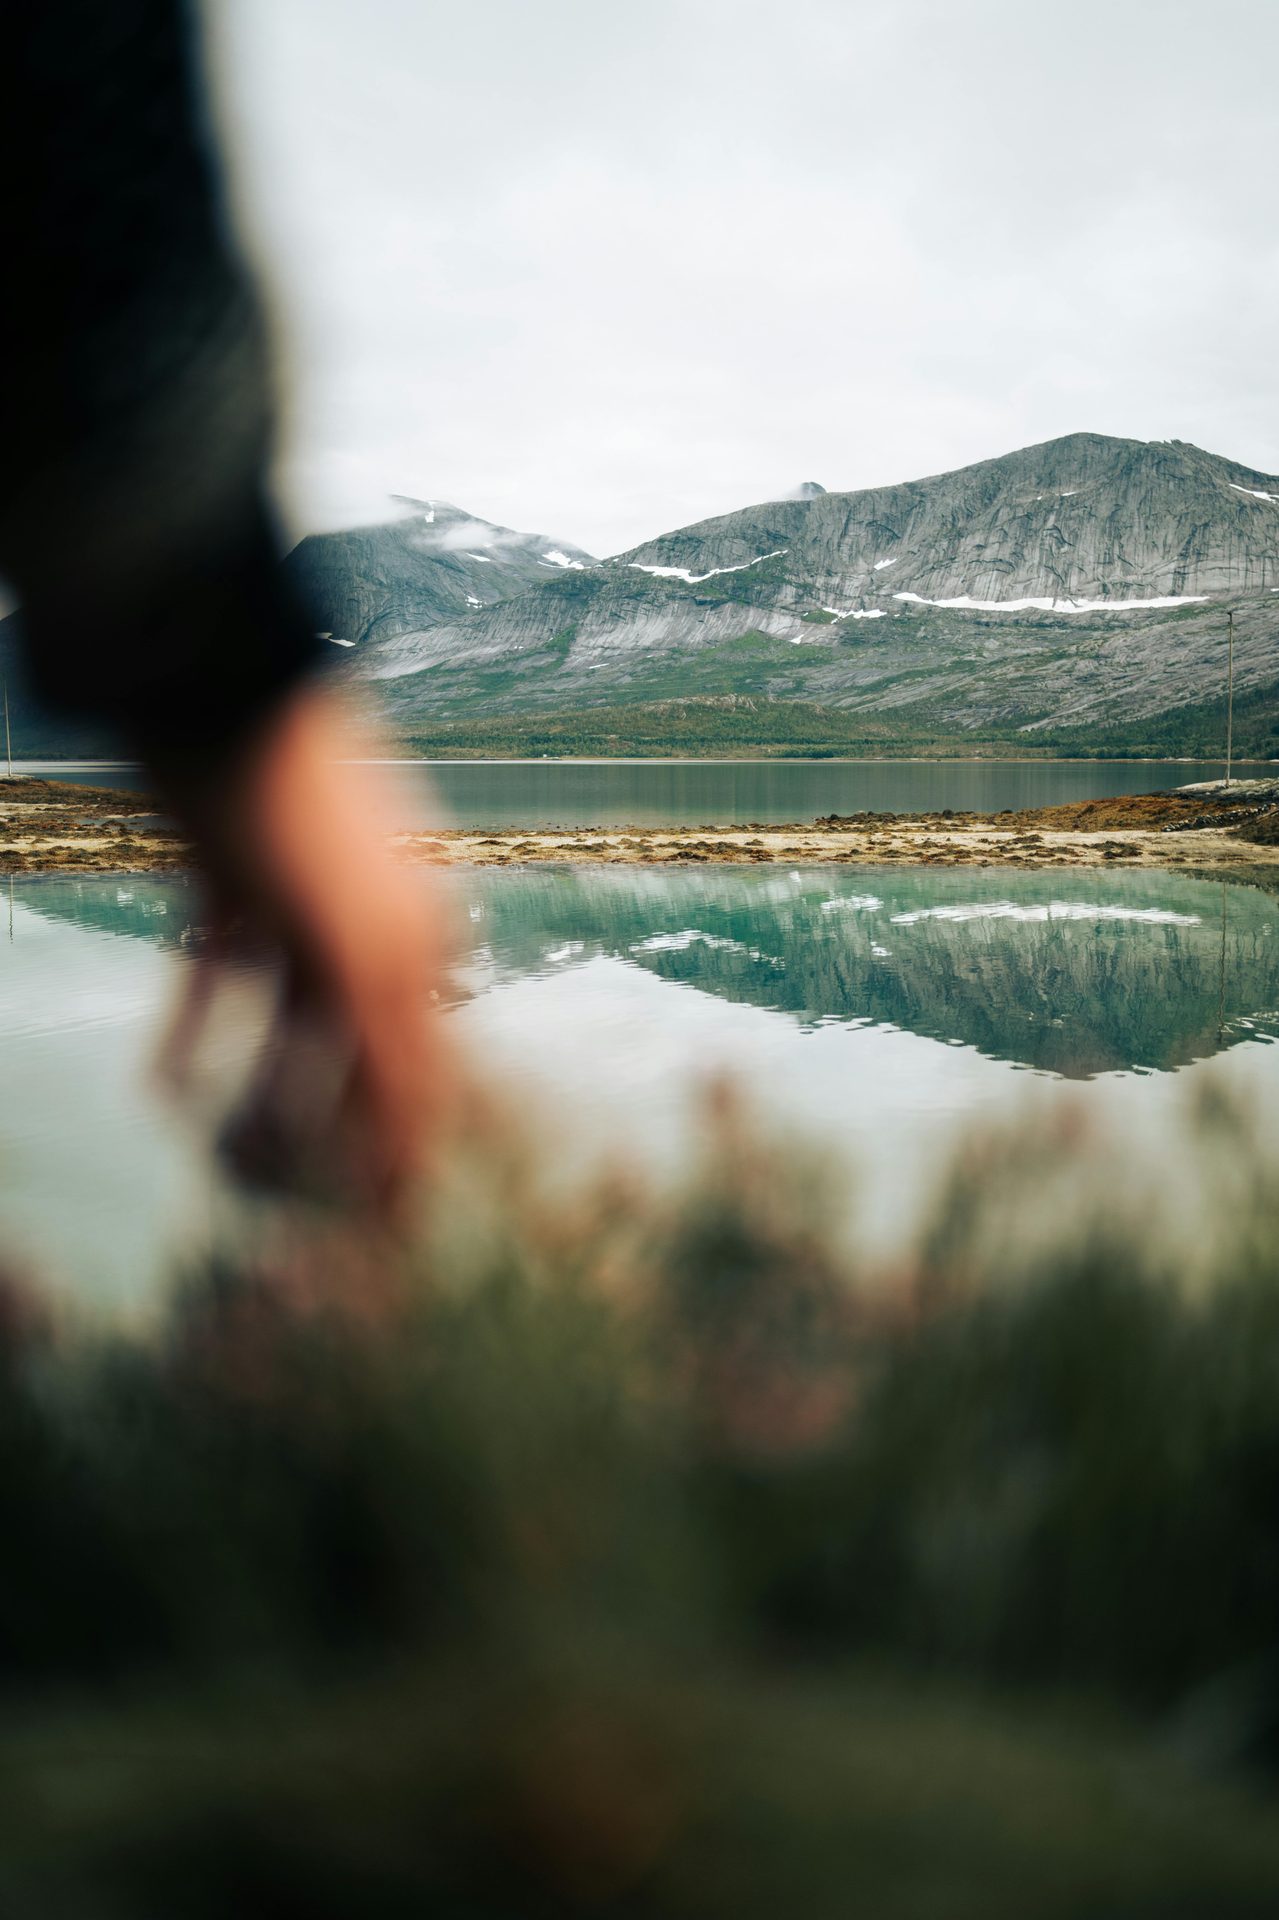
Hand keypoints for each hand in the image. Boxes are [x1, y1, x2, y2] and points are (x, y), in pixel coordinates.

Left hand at [159, 688, 452, 1215]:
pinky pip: (212, 983)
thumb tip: (417, 1152)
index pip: (424, 1067)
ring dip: (255, 1090)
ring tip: (222, 1157)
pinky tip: (161, 1086)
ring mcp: (293, 909)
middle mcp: (365, 927)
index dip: (407, 1149)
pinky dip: (191, 1031)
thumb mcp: (359, 941)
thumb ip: (392, 1047)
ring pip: (280, 1026)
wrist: (205, 694)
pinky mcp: (225, 891)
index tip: (387, 1227)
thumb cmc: (298, 816)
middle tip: (284, 1203)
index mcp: (418, 937)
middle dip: (323, 1128)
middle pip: (351, 1055)